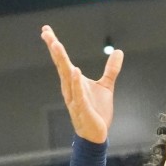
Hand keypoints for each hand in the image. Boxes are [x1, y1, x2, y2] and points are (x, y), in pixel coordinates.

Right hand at [41, 25, 122, 143]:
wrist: (97, 135)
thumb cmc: (97, 111)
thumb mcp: (106, 86)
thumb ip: (111, 69)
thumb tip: (118, 51)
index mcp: (73, 81)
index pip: (62, 61)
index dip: (54, 45)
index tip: (46, 30)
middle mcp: (69, 88)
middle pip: (60, 65)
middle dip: (54, 49)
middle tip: (46, 33)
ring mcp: (74, 98)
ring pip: (66, 77)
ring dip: (61, 61)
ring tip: (56, 45)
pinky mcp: (82, 109)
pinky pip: (78, 94)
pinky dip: (75, 83)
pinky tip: (75, 71)